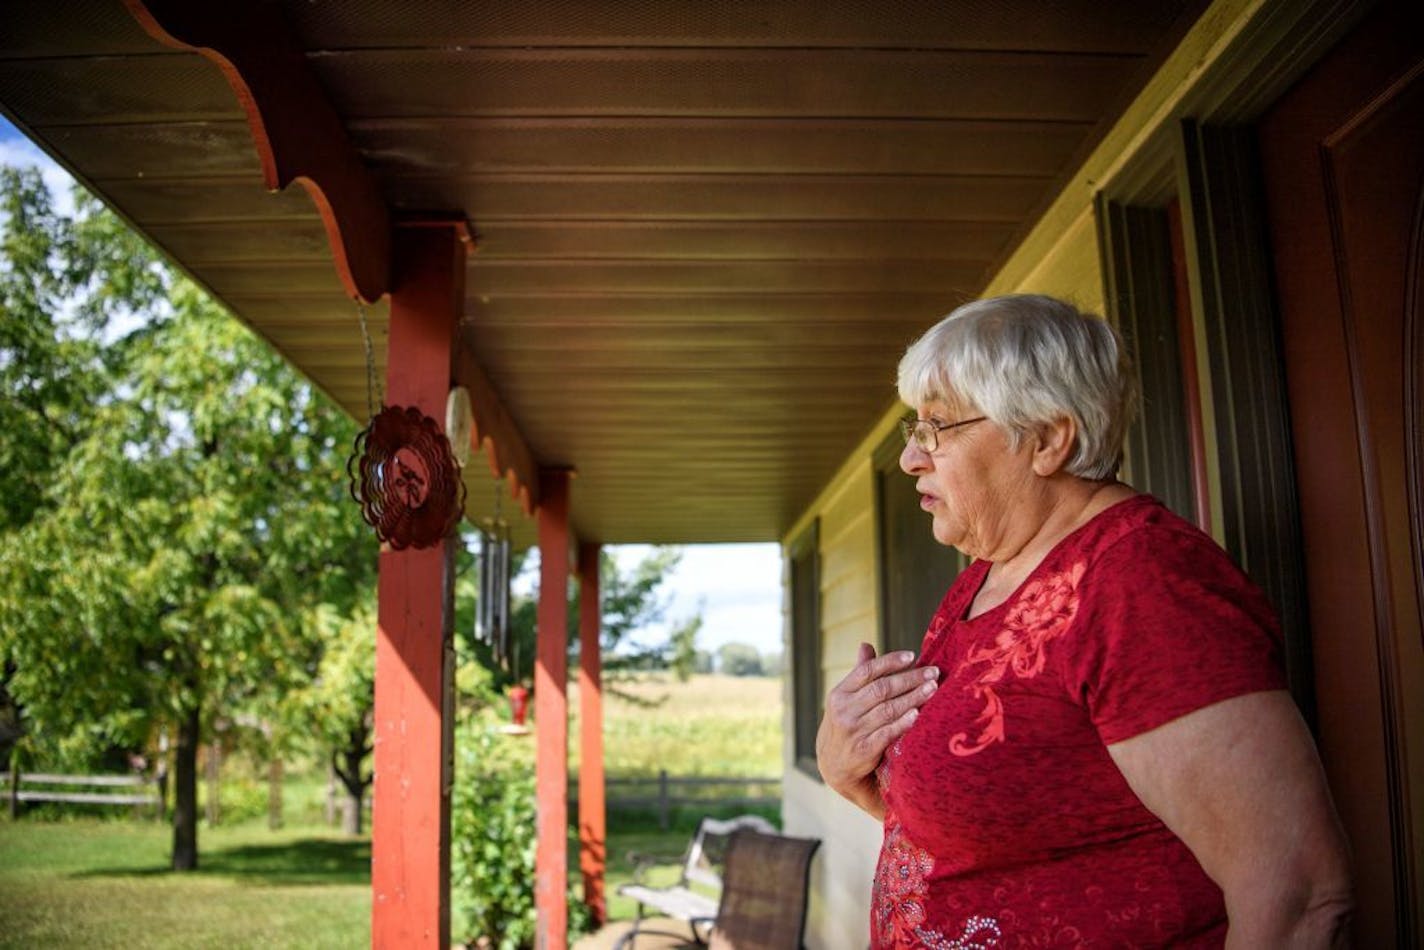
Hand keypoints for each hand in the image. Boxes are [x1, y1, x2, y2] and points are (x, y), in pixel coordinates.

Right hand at [815, 642, 937, 817]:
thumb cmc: (846, 724)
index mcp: (839, 693)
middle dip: (910, 679)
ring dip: (913, 698)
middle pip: (881, 689)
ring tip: (932, 689)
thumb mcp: (845, 699)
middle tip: (933, 673)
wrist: (834, 764)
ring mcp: (853, 730)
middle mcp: (843, 710)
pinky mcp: (863, 750)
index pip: (867, 671)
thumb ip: (859, 674)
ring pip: (888, 710)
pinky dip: (903, 723)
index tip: (913, 656)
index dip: (890, 662)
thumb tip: (866, 645)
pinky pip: (887, 733)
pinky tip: (918, 714)